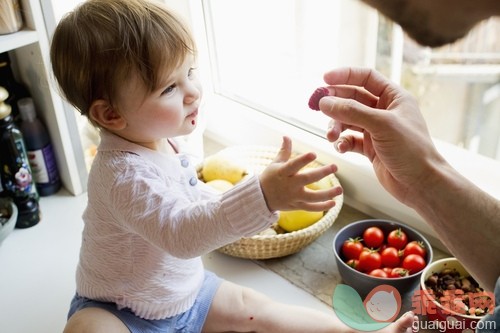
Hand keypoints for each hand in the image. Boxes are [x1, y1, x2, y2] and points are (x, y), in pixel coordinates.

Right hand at [259, 136, 342, 211]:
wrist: (261, 198)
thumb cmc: (270, 177)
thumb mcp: (275, 163)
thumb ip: (284, 151)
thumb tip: (286, 136)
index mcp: (283, 172)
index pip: (293, 165)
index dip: (303, 160)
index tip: (314, 154)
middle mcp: (289, 185)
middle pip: (307, 179)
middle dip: (322, 173)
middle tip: (334, 167)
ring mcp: (294, 197)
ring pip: (312, 197)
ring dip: (327, 194)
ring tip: (340, 189)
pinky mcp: (296, 206)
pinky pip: (311, 208)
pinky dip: (322, 207)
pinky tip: (333, 202)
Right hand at [318, 67, 446, 205]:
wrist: (421, 184)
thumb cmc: (410, 150)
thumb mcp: (380, 125)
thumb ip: (351, 111)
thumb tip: (324, 102)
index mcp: (394, 97)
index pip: (366, 77)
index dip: (345, 75)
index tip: (325, 78)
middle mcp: (384, 111)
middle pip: (352, 98)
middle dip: (335, 102)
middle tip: (318, 107)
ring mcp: (376, 130)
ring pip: (347, 120)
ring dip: (336, 125)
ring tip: (331, 136)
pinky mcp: (370, 148)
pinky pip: (349, 139)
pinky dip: (342, 142)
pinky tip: (341, 148)